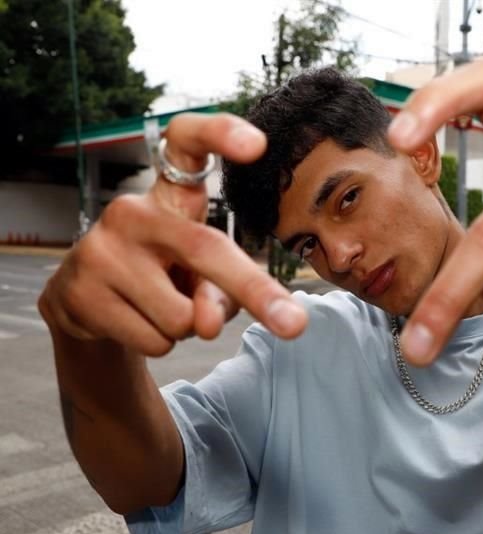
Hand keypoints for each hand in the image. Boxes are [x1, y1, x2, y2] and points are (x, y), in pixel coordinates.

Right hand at [39, 113, 307, 355]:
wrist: (83, 302)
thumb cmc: (162, 276)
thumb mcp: (201, 276)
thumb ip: (221, 291)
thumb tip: (205, 323)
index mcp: (170, 197)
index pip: (186, 145)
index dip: (219, 134)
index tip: (258, 144)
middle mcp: (133, 212)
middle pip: (206, 249)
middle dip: (255, 291)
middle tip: (295, 325)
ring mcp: (101, 250)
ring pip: (182, 316)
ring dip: (187, 329)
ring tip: (159, 308)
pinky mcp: (81, 293)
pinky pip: (156, 340)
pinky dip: (160, 344)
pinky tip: (135, 322)